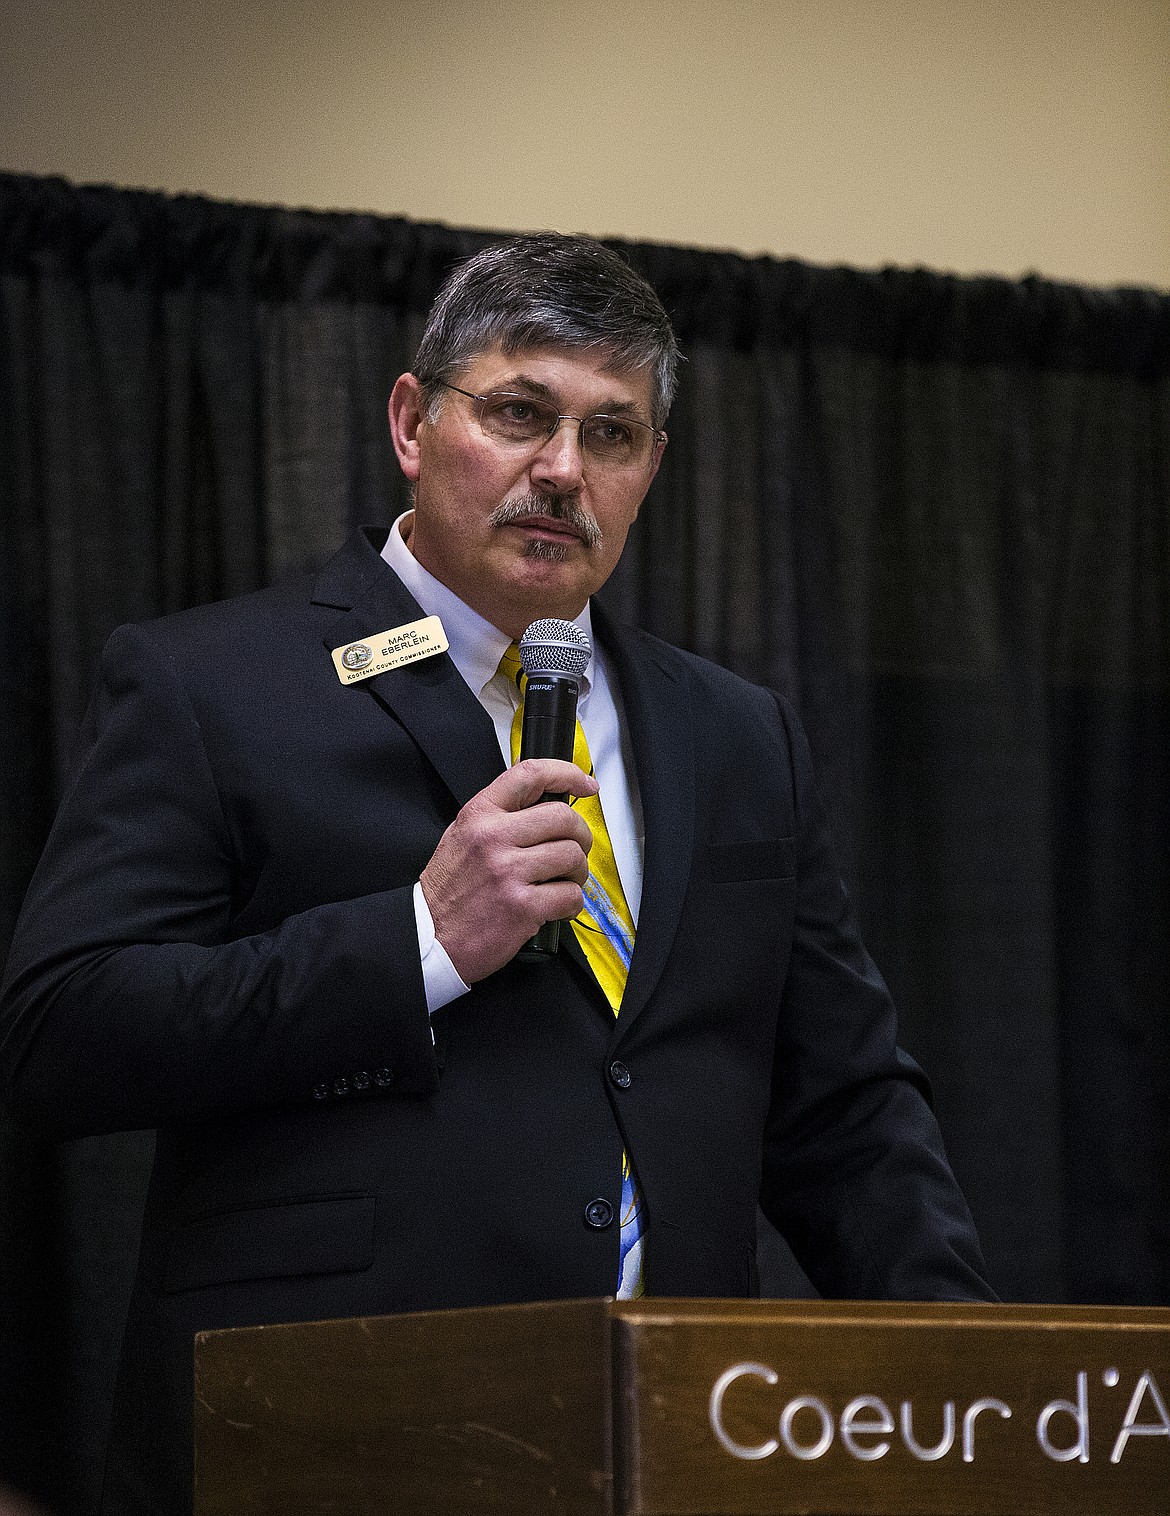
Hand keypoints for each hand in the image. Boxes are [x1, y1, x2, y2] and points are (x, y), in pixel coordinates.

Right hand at [420, 759, 596, 982]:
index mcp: (479, 814)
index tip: (585, 785)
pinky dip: (571, 903)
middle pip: (563, 818)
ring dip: (577, 872)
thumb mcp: (462, 836)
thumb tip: (546, 803)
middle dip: (581, 835)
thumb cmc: (449, 890)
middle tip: (576, 850)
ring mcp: (507, 871)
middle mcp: (493, 837)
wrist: (429, 937)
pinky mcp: (522, 906)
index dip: (567, 774)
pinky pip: (570, 895)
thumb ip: (499, 816)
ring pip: (572, 856)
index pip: (530, 774)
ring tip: (562, 882)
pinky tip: (556, 907)